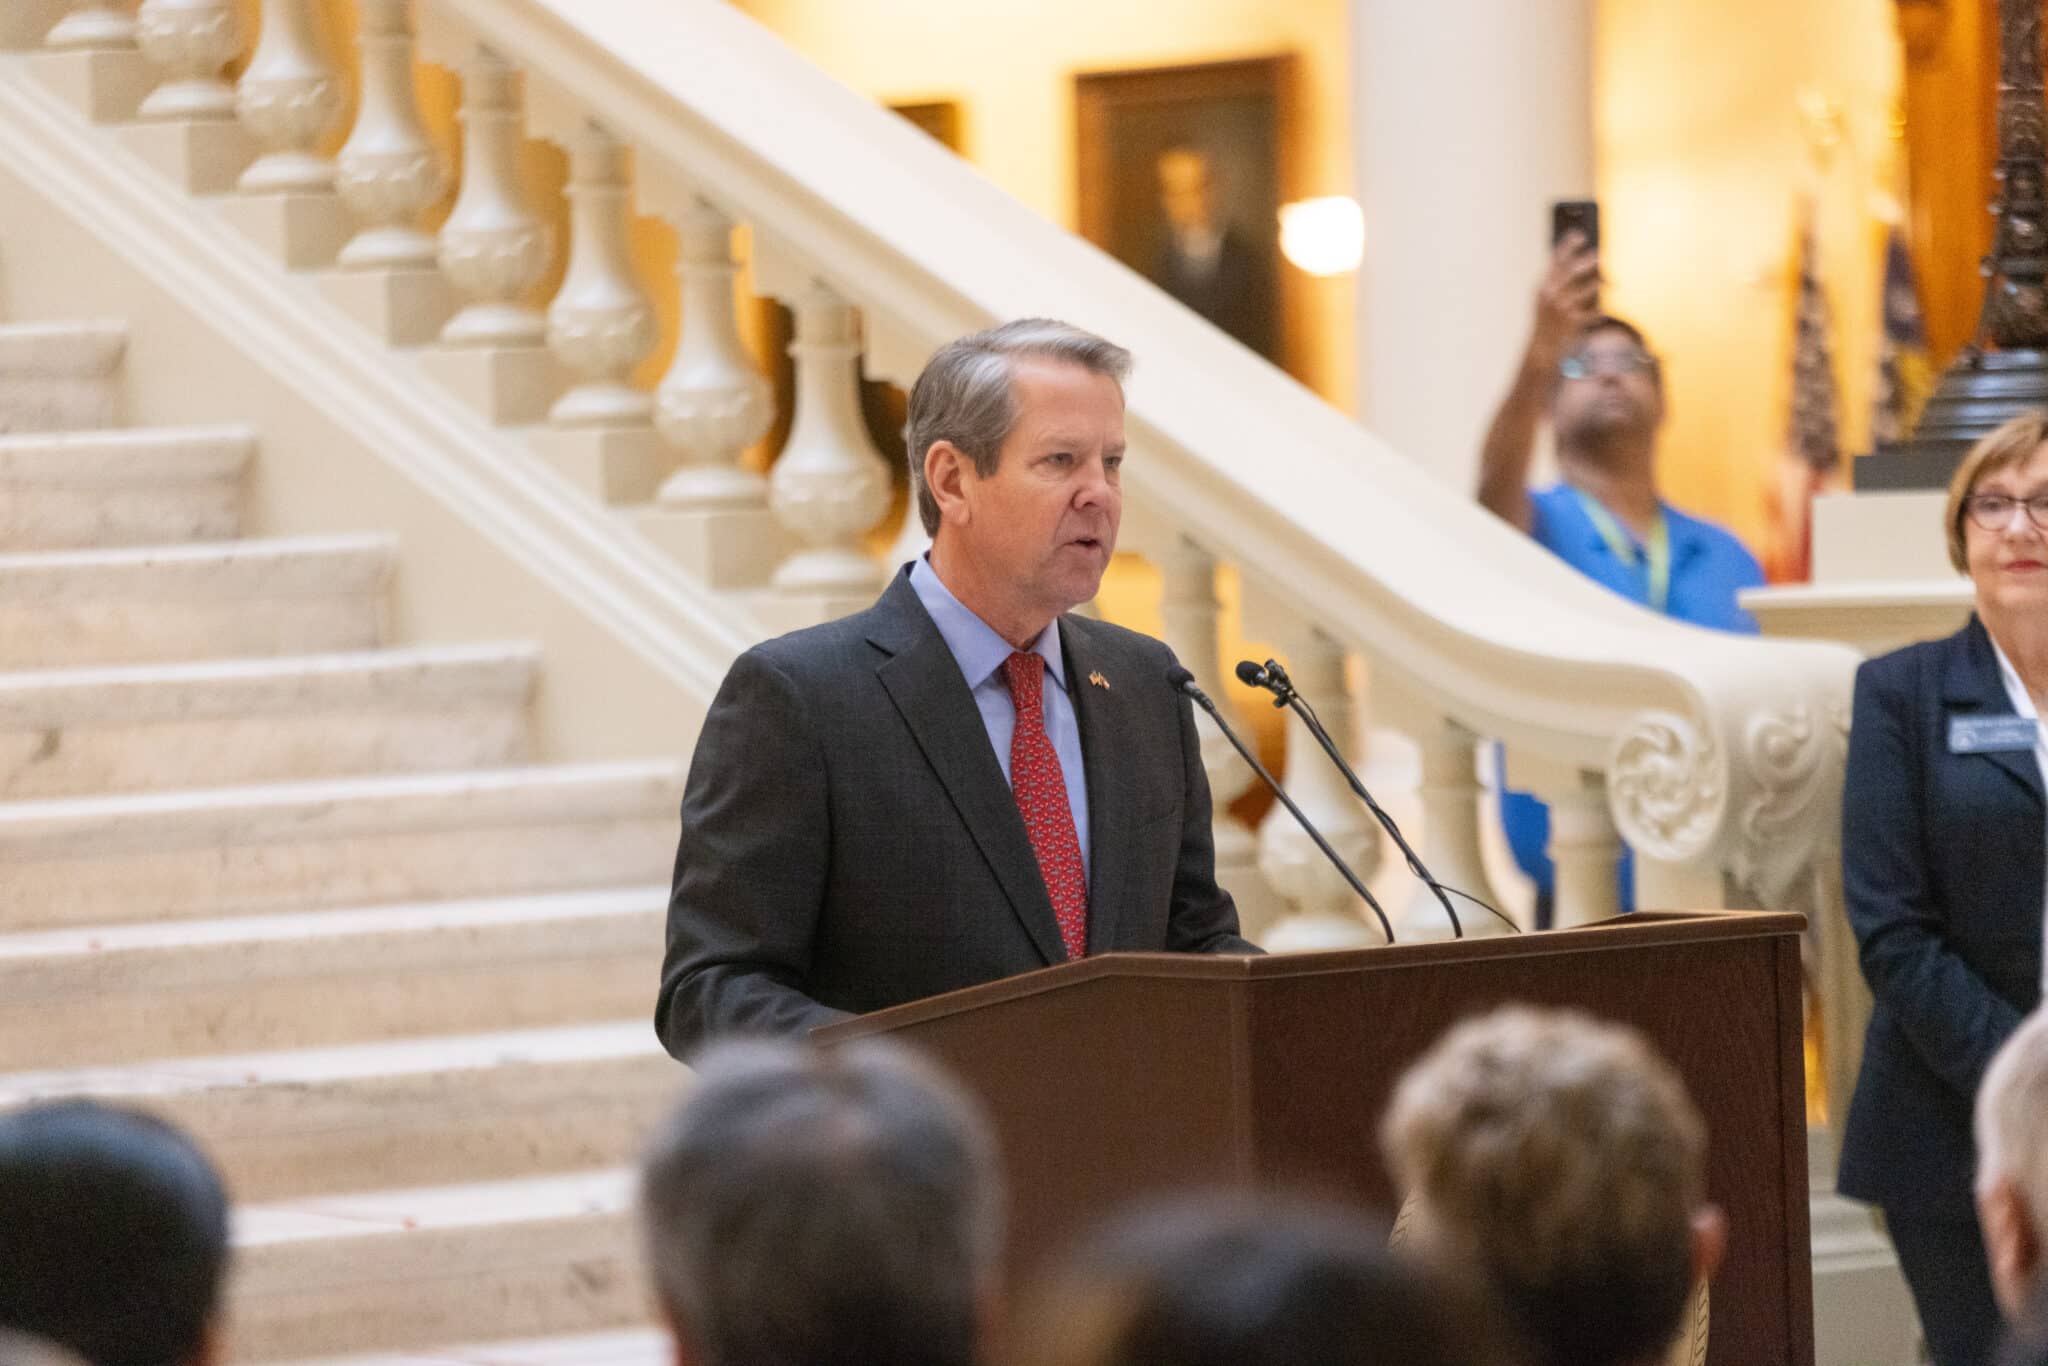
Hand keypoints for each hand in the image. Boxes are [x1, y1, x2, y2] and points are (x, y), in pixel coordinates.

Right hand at [1531, 232, 1601, 361]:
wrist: (1541, 350)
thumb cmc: (1546, 321)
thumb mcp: (1544, 299)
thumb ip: (1557, 280)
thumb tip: (1580, 261)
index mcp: (1544, 286)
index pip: (1555, 260)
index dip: (1567, 245)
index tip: (1579, 234)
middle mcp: (1552, 295)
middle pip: (1573, 271)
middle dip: (1588, 260)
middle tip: (1601, 255)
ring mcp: (1563, 309)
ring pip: (1588, 289)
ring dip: (1600, 283)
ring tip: (1609, 281)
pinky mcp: (1574, 322)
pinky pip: (1594, 311)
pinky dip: (1599, 312)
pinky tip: (1602, 313)